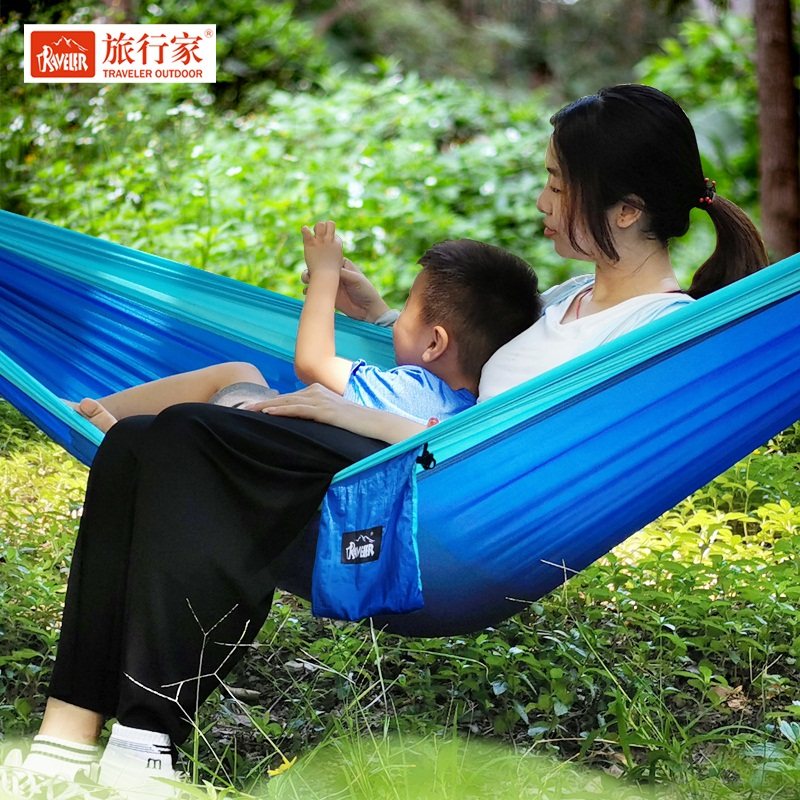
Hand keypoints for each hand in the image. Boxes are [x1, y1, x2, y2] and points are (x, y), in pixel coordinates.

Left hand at [246, 384, 425, 442]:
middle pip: (283, 397)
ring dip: (265, 406)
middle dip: (260, 403)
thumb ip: (316, 416)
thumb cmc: (354, 424)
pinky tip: (268, 413)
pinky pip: (299, 409)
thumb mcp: (331, 417)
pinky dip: (282, 410)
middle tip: (240, 409)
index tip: (250, 409)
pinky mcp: (325, 411)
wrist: (375, 422)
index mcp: (317, 392)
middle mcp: (316, 392)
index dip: (268, 403)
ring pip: (287, 402)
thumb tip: (303, 426)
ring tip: (246, 411)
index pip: (287, 397)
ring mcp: (321, 400)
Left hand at [301, 220, 343, 277]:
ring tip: (313, 236)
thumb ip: (335, 251)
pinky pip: (306, 231)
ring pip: (320, 224)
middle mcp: (329, 240)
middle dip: (323, 226)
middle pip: (329, 223)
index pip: (333, 231)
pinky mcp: (310, 244)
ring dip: (315, 228)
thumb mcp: (337, 259)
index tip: (325, 242)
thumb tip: (333, 247)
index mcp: (337, 243)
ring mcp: (320, 241)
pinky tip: (304, 231)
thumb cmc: (331, 272)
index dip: (328, 234)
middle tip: (318, 235)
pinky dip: (304, 230)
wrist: (325, 276)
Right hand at [302, 258, 390, 321]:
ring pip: (315, 279)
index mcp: (342, 265)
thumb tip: (329, 268)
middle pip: (318, 268)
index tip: (313, 261)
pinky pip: (316, 292)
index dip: (320, 259)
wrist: (368, 310)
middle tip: (308, 274)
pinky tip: (307, 292)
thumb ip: (343, 273)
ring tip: (306, 281)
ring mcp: (330, 285)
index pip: (328, 259)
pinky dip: (310, 291)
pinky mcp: (328, 296)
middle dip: (311, 269)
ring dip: (308, 279)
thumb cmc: (366, 290)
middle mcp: (335, 274)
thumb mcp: (356, 279)